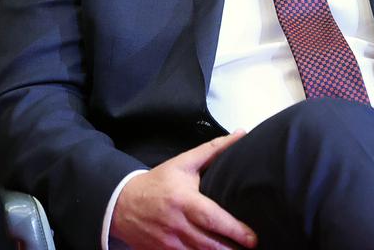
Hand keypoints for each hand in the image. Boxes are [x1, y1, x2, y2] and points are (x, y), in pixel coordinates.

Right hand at [109, 131, 258, 249]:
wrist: (122, 203)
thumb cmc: (157, 183)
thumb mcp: (183, 163)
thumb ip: (213, 150)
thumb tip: (240, 135)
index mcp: (183, 201)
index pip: (212, 218)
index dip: (234, 230)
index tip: (252, 238)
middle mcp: (177, 224)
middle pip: (209, 244)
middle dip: (232, 249)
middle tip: (252, 249)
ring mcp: (169, 243)